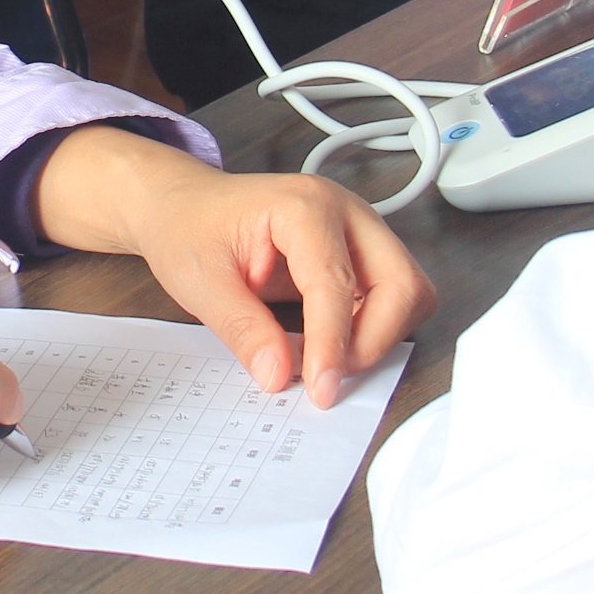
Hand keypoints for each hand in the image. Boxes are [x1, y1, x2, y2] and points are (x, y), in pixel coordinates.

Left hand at [33, 128, 435, 409]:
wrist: (185, 207)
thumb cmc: (190, 229)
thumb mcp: (200, 281)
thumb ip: (242, 329)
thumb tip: (279, 374)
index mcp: (303, 206)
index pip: (336, 282)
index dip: (332, 343)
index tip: (321, 388)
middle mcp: (345, 212)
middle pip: (402, 283)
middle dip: (374, 339)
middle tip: (326, 373)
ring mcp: (359, 232)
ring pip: (408, 294)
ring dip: (378, 337)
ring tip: (323, 357)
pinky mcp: (361, 256)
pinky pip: (391, 300)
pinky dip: (371, 331)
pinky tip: (328, 343)